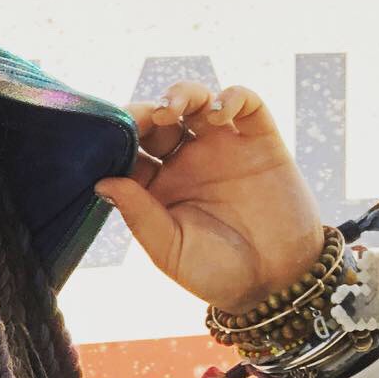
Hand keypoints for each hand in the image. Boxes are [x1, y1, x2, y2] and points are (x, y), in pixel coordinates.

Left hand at [93, 82, 324, 314]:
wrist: (276, 282)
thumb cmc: (218, 274)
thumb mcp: (170, 250)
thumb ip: (139, 215)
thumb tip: (102, 182)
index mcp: (158, 188)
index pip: (129, 151)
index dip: (117, 140)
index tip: (104, 138)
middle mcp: (187, 162)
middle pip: (158, 120)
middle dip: (145, 112)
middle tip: (142, 119)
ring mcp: (223, 148)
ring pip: (196, 102)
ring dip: (181, 95)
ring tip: (171, 110)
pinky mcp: (260, 140)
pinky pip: (246, 103)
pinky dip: (232, 97)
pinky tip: (219, 115)